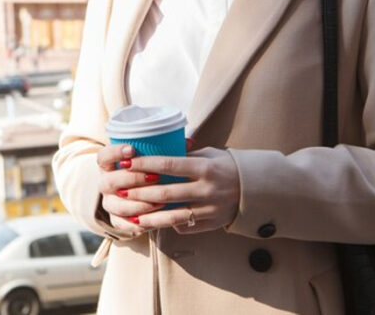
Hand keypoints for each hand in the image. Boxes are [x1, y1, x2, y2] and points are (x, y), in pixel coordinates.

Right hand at [95, 143, 161, 236]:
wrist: (139, 196)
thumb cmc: (148, 172)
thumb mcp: (152, 160)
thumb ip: (165, 151)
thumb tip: (189, 142)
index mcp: (109, 165)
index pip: (104, 157)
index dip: (115, 152)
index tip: (133, 149)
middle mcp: (105, 184)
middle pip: (110, 182)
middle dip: (132, 179)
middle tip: (155, 177)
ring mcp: (110, 203)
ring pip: (117, 205)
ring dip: (139, 203)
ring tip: (162, 201)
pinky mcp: (117, 221)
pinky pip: (125, 224)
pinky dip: (142, 222)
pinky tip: (157, 217)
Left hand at [121, 147, 239, 233]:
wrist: (254, 189)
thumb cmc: (225, 166)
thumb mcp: (208, 154)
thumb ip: (184, 154)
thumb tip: (156, 147)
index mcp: (205, 167)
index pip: (168, 165)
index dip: (145, 164)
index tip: (126, 162)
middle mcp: (206, 189)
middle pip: (165, 192)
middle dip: (139, 191)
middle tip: (120, 189)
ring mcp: (209, 209)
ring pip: (172, 215)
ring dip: (148, 215)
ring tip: (130, 214)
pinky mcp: (211, 224)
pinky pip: (184, 226)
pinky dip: (167, 224)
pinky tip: (151, 222)